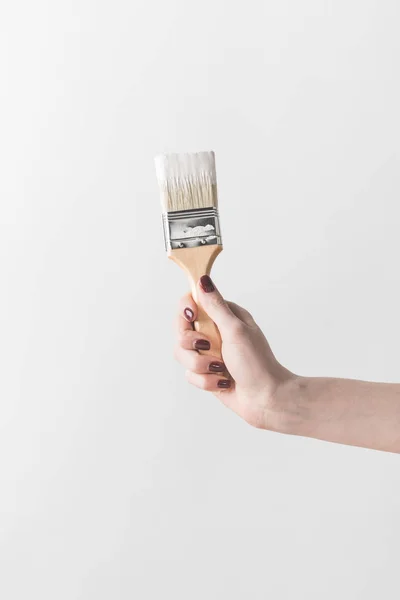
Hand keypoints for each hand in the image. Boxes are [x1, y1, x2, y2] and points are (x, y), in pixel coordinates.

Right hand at [174, 275, 295, 429]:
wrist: (265, 399)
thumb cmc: (256, 363)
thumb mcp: (235, 330)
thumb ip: (215, 306)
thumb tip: (203, 280)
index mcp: (224, 316)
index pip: (192, 303)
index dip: (186, 309)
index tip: (192, 316)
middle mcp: (214, 333)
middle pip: (181, 330)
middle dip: (191, 343)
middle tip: (207, 346)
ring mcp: (209, 354)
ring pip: (182, 354)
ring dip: (199, 365)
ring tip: (218, 368)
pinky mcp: (206, 373)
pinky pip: (190, 374)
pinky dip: (206, 381)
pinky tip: (222, 382)